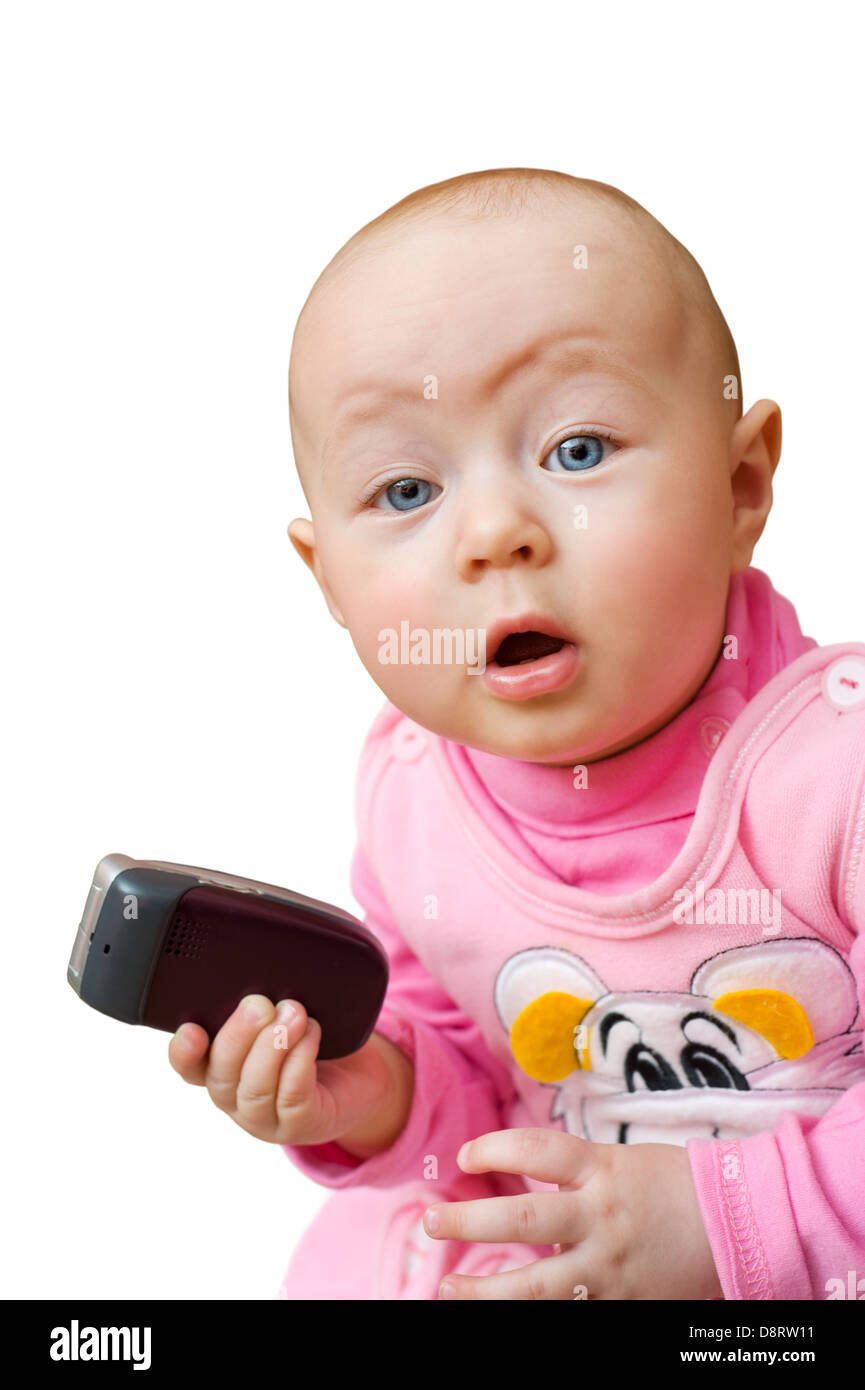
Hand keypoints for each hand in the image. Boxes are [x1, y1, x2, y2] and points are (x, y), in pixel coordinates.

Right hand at [168, 994, 398, 1148]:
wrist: (360, 1079)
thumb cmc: (315, 1042)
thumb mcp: (282, 1015)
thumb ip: (264, 998)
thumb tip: (258, 965)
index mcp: (224, 1068)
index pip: (189, 1066)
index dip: (183, 1051)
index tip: (191, 1028)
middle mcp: (237, 1098)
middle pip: (220, 1075)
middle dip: (238, 1035)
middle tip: (259, 1003)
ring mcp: (266, 1119)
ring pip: (254, 1089)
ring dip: (273, 1046)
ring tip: (294, 1013)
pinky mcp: (300, 1126)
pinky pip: (292, 1096)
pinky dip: (300, 1059)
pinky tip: (312, 1034)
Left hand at [422, 1127, 723, 1299]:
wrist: (740, 1223)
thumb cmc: (675, 1186)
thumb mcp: (623, 1163)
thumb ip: (575, 1175)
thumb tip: (522, 1181)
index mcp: (604, 1170)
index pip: (538, 1150)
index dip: (495, 1149)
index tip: (464, 1156)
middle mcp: (603, 1217)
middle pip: (524, 1218)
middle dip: (468, 1221)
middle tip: (430, 1221)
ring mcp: (612, 1267)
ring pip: (537, 1286)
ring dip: (485, 1291)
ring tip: (448, 1288)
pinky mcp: (624, 1304)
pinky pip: (571, 1313)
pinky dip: (535, 1315)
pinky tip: (501, 1315)